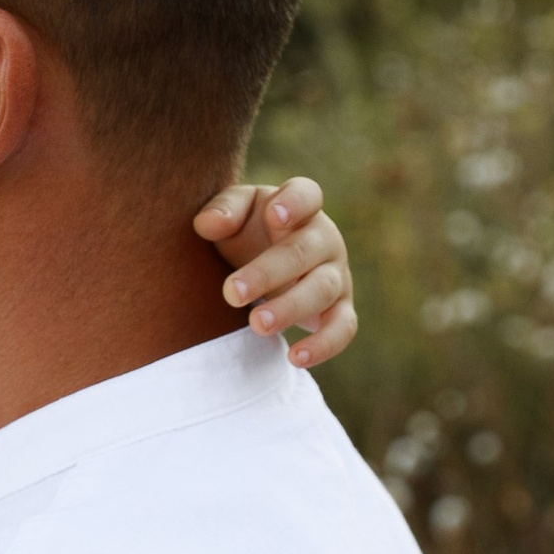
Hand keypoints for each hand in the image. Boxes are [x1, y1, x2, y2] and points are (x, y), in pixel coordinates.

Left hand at [194, 174, 357, 370]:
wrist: (260, 265)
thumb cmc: (246, 233)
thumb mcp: (232, 214)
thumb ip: (222, 210)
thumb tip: (209, 224)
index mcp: (299, 206)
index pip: (307, 194)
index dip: (295, 203)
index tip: (274, 216)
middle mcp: (323, 238)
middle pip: (304, 251)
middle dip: (268, 273)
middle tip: (231, 292)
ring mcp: (335, 274)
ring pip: (322, 290)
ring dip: (290, 309)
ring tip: (257, 324)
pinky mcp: (340, 309)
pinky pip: (343, 328)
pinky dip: (324, 345)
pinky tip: (295, 358)